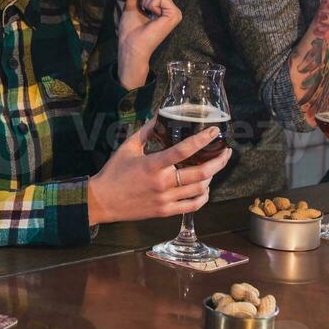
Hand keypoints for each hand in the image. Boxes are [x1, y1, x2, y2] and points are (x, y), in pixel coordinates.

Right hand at [87, 117, 231, 224]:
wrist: (102, 201)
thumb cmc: (114, 172)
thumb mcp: (128, 147)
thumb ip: (146, 131)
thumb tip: (160, 116)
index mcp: (153, 164)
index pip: (183, 150)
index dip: (202, 140)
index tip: (215, 132)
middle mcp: (162, 183)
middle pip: (201, 173)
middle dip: (219, 161)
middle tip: (226, 152)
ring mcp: (165, 199)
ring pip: (200, 189)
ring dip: (211, 177)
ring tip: (213, 167)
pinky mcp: (165, 212)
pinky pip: (192, 206)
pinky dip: (203, 197)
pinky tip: (204, 188)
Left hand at [117, 0, 181, 88]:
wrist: (131, 45)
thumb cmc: (131, 29)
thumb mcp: (134, 2)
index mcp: (164, 7)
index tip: (141, 11)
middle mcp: (172, 8)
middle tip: (144, 14)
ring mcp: (175, 12)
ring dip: (146, 2)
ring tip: (148, 17)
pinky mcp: (175, 14)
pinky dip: (150, 5)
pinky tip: (153, 18)